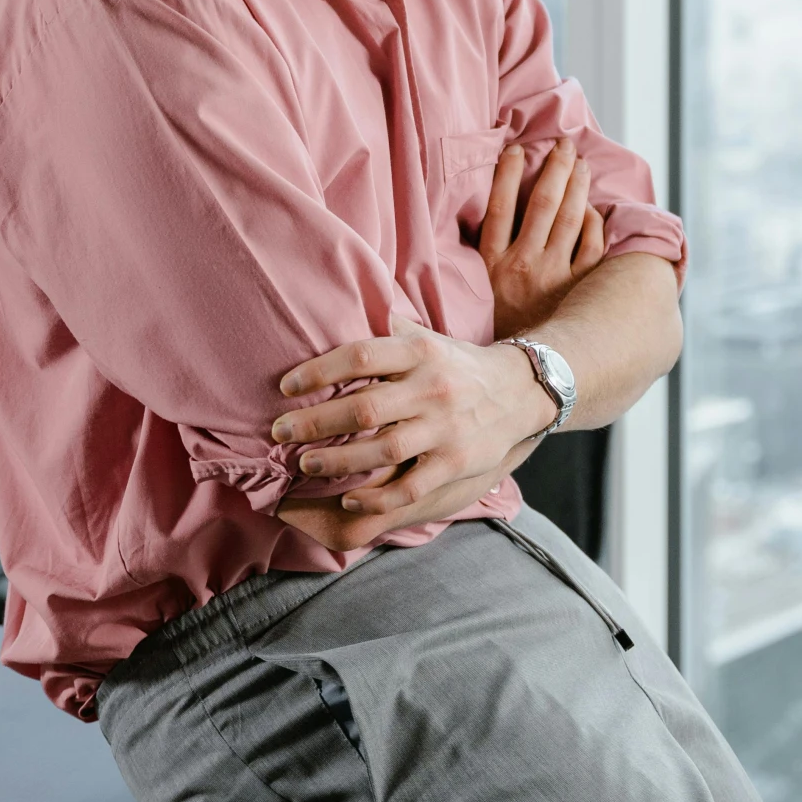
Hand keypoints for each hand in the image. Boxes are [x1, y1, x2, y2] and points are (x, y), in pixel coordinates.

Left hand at [271, 319, 558, 520]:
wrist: (521, 391)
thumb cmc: (458, 364)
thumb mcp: (429, 337)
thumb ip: (388, 330)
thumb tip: (342, 306)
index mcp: (421, 352)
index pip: (361, 356)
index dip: (319, 371)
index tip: (285, 386)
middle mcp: (433, 388)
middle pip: (364, 408)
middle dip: (315, 422)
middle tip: (280, 432)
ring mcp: (446, 428)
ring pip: (383, 450)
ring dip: (337, 460)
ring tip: (305, 463)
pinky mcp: (457, 463)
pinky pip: (410, 486)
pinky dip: (377, 495)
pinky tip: (349, 495)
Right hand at [479, 139, 607, 338]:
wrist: (521, 372)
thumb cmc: (496, 328)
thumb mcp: (476, 292)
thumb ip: (481, 257)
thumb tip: (480, 219)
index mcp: (492, 264)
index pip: (500, 205)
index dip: (509, 173)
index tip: (516, 149)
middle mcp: (523, 265)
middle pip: (543, 203)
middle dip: (555, 168)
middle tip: (565, 145)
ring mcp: (553, 276)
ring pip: (570, 218)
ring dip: (577, 186)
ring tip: (581, 165)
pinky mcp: (578, 290)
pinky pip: (592, 246)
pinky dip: (593, 223)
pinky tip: (591, 208)